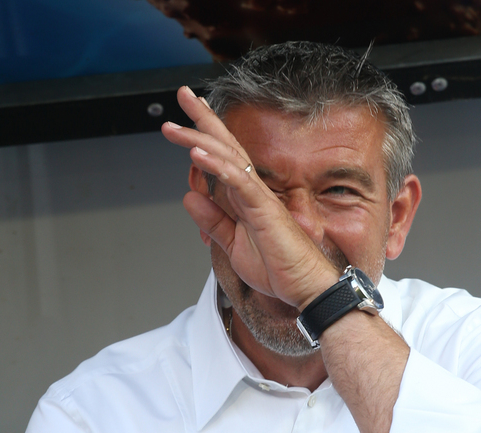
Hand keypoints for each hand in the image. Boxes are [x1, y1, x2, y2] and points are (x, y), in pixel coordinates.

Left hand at [161, 87, 337, 308]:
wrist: (305, 288)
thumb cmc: (279, 269)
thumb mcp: (233, 246)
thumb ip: (213, 222)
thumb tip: (190, 197)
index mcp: (247, 198)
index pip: (225, 157)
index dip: (206, 133)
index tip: (186, 116)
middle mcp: (254, 191)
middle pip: (226, 146)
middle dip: (202, 120)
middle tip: (182, 96)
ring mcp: (260, 198)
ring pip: (228, 158)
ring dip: (200, 139)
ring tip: (175, 128)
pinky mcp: (265, 210)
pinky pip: (239, 182)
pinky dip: (217, 166)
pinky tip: (198, 154)